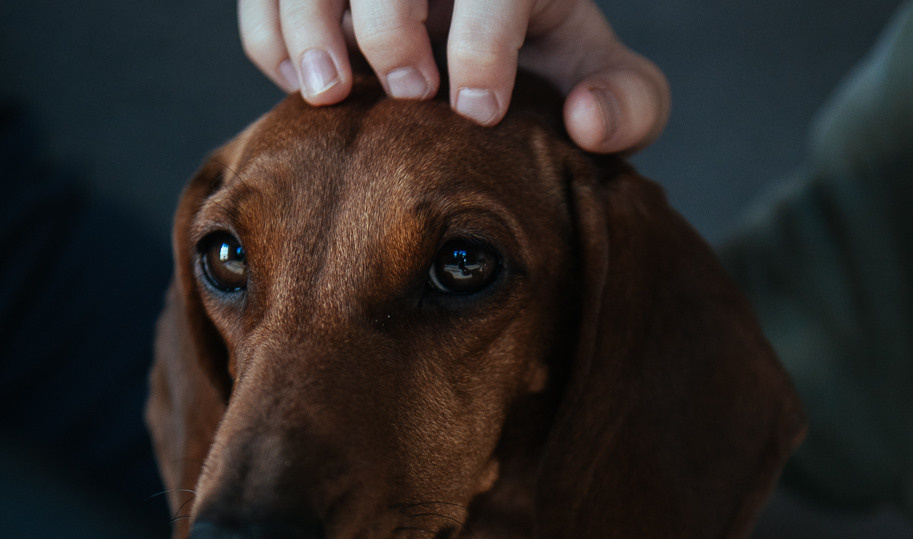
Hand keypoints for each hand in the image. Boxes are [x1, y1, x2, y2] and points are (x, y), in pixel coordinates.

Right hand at [238, 0, 668, 153]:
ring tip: (329, 93)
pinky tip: (298, 85)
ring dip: (308, 26)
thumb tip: (587, 122)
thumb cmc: (541, 62)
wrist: (486, 38)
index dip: (482, 44)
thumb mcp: (598, 76)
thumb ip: (628, 104)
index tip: (478, 112)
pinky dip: (268, 38)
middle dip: (392, 29)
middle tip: (409, 97)